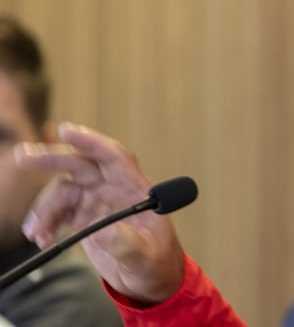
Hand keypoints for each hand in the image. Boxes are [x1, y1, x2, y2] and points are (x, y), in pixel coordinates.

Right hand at [15, 123, 184, 302]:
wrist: (148, 279)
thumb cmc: (156, 263)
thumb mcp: (146, 256)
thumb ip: (127, 244)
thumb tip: (103, 231)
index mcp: (135, 189)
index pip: (114, 156)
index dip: (91, 142)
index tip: (65, 131)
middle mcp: (114, 189)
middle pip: (81, 164)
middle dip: (51, 158)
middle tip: (22, 157)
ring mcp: (97, 201)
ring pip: (63, 190)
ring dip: (44, 208)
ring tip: (37, 233)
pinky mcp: (83, 217)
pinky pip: (57, 210)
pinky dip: (45, 221)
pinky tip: (41, 238)